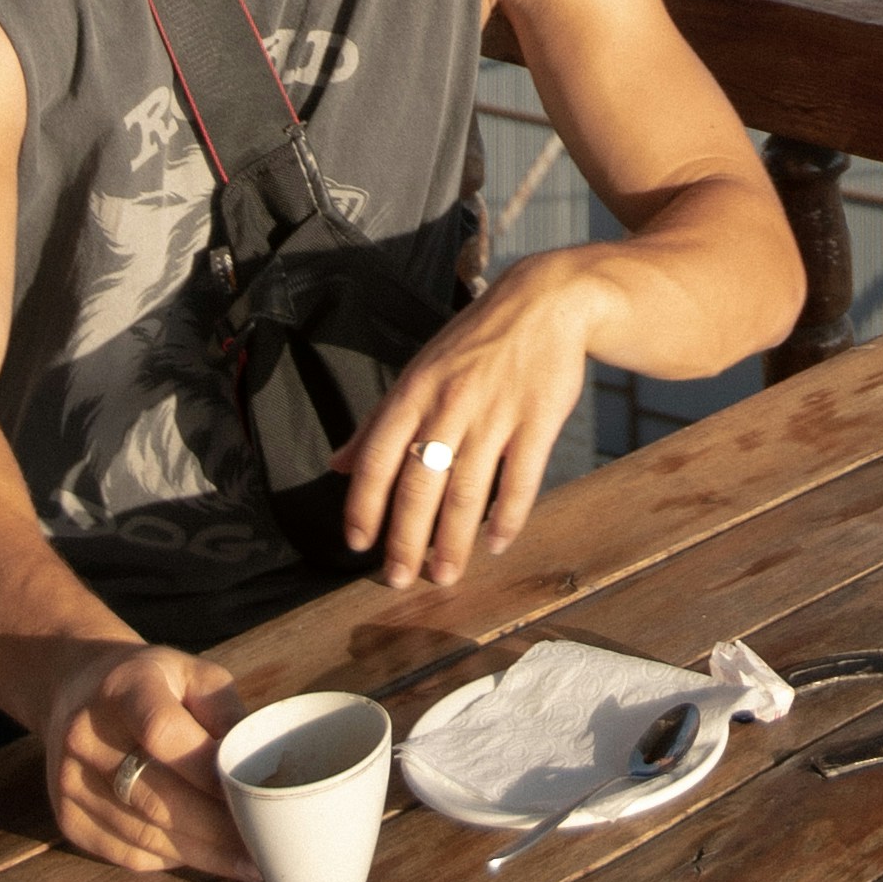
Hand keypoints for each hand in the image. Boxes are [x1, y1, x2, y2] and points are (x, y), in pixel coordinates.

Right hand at [44, 641, 252, 878]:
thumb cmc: (153, 683)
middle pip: (155, 797)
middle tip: (263, 846)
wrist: (75, 689)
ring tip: (246, 862)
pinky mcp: (66, 817)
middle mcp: (85, 735)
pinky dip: (171, 859)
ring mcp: (69, 781)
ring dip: (201, 854)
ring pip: (144, 834)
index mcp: (123, 687)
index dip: (207, 770)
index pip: (162, 732)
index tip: (251, 794)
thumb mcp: (194, 674)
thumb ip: (226, 715)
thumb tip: (258, 771)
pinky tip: (205, 858)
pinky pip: (126, 853)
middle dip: (217, 829)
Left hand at [343, 259, 598, 591]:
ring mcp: (496, 412)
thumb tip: (337, 465)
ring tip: (444, 575)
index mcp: (415, 391)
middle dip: (406, 540)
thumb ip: (378, 421)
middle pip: (419, 485)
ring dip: (453, 542)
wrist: (545, 302)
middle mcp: (450, 404)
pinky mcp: (538, 419)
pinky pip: (520, 480)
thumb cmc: (474, 343)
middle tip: (400, 579)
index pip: (378, 458)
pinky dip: (508, 518)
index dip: (365, 505)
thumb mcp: (419, 370)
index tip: (358, 545)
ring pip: (467, 491)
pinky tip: (498, 543)